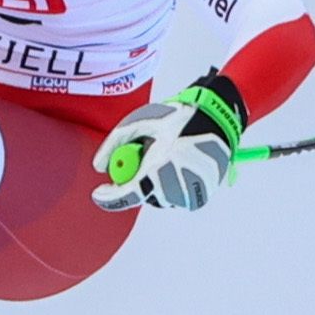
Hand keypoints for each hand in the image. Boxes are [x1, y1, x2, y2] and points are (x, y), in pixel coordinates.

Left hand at [90, 75, 244, 211]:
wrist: (217, 117)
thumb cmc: (176, 117)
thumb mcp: (140, 121)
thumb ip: (115, 143)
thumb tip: (99, 167)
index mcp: (162, 166)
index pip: (129, 194)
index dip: (110, 198)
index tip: (98, 192)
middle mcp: (178, 185)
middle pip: (143, 195)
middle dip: (134, 182)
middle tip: (137, 162)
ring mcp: (191, 193)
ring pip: (159, 198)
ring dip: (154, 183)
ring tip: (166, 156)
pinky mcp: (200, 197)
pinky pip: (175, 198)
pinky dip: (171, 185)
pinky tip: (178, 164)